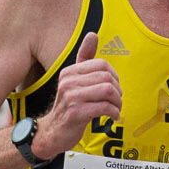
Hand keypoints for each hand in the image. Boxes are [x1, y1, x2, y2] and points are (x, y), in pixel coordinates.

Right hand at [33, 31, 121, 157]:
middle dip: (117, 91)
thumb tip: (92, 35)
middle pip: (107, 78)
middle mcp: (69, 82)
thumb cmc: (67, 107)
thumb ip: (84, 59)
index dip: (114, 77)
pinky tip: (112, 118)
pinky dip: (114, 113)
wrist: (51, 133)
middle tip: (116, 101)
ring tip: (115, 109)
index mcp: (69, 72)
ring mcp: (71, 97)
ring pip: (108, 91)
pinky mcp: (76, 113)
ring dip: (117, 103)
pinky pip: (105, 107)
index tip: (113, 89)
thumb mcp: (74, 81)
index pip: (102, 65)